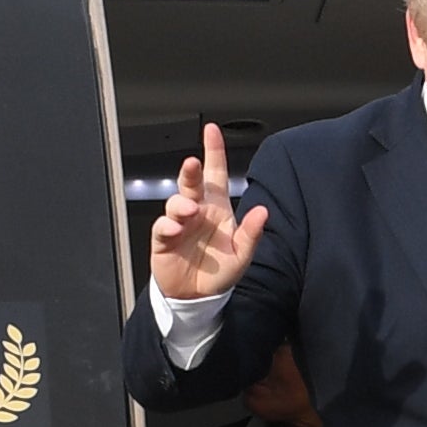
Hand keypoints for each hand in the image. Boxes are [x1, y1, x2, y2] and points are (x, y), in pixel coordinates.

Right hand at [150, 123, 269, 299]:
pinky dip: (168, 225)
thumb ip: (252, 233)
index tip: (212, 130)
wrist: (197, 297)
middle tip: (192, 163)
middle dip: (190, 170)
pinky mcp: (164, 239)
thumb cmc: (219, 271)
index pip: (215, 173)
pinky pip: (163, 226)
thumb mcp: (242, 255)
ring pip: (175, 202)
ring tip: (189, 211)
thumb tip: (263, 212)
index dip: (214, 151)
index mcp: (217, 207)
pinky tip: (176, 229)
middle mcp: (197, 210)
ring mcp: (179, 223)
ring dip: (181, 203)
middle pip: (191, 182)